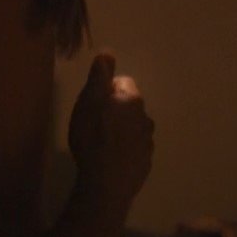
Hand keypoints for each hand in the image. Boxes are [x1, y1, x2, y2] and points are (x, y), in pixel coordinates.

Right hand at [67, 52, 153, 208]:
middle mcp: (146, 118)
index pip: (122, 82)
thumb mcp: (89, 102)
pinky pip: (134, 149)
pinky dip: (125, 150)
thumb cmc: (93, 138)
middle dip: (115, 110)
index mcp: (132, 100)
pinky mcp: (145, 163)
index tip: (92, 103)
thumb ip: (99, 77)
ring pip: (133, 127)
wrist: (107, 183)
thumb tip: (108, 53)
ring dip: (121, 130)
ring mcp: (147, 142)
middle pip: (129, 105)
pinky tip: (111, 160)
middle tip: (94, 123)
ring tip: (102, 144)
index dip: (105, 89)